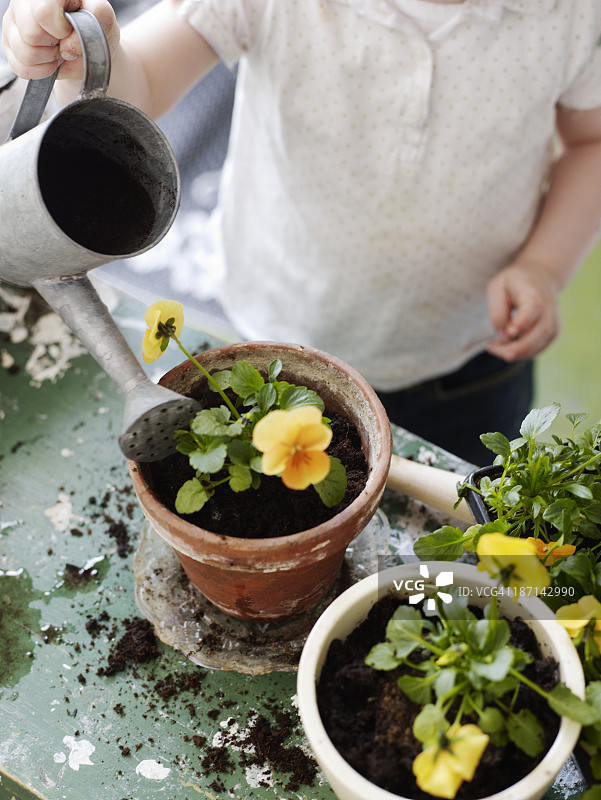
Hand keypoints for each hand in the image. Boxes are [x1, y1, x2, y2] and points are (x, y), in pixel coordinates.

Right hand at [2, 0, 117, 81]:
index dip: (60, 29)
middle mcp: (24, 1)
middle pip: (31, 34)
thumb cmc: (94, 27)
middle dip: (54, 46)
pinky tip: (50, 61)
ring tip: (58, 51)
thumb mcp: (104, 17)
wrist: (88, 45)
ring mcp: (14, 21)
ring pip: (25, 53)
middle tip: (64, 43)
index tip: (69, 30)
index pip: (44, 12)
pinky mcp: (9, 43)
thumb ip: (94, 21)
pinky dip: (41, 71)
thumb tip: (68, 47)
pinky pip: (21, 67)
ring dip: (48, 60)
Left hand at [486, 261, 561, 361]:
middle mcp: (549, 308)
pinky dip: (522, 354)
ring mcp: (554, 321)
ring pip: (540, 344)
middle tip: (493, 348)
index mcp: (533, 292)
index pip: (534, 307)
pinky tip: (506, 349)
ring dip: (516, 353)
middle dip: (518, 347)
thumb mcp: (497, 288)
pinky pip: (538, 349)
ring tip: (495, 348)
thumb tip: (504, 337)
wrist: (539, 277)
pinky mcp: (552, 332)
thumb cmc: (512, 284)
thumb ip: (498, 312)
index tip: (510, 332)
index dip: (523, 321)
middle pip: (541, 331)